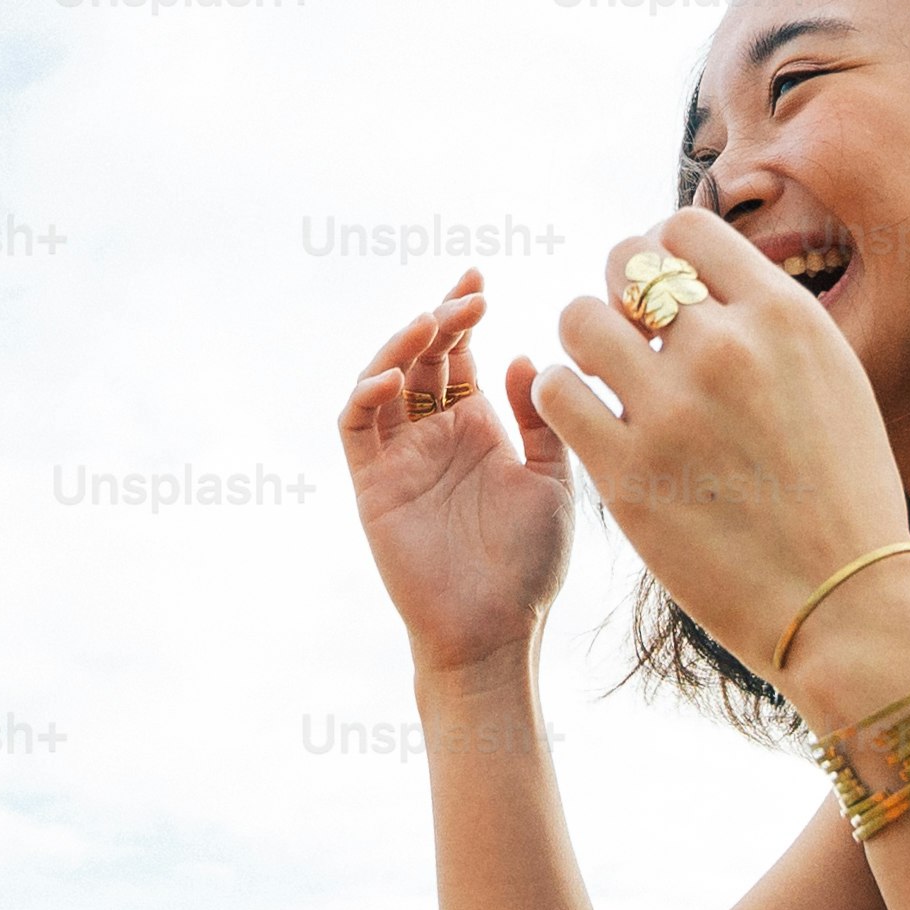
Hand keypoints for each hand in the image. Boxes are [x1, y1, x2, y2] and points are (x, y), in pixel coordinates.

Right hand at [338, 267, 576, 675]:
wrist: (497, 633)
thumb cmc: (530, 566)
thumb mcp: (554, 482)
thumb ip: (539, 420)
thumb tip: (521, 357)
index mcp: (474, 429)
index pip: (459, 355)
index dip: (462, 312)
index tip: (480, 277)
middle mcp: (432, 436)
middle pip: (422, 357)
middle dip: (440, 317)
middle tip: (469, 293)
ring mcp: (398, 459)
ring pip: (382, 380)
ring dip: (402, 344)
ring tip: (433, 322)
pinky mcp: (372, 486)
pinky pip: (355, 427)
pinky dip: (366, 393)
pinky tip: (396, 375)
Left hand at [538, 210, 909, 692]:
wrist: (845, 602)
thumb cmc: (844, 494)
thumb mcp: (834, 379)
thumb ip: (768, 323)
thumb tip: (704, 279)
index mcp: (784, 316)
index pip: (686, 226)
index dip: (664, 253)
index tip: (667, 293)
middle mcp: (725, 349)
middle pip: (625, 262)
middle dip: (620, 290)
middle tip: (632, 335)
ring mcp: (671, 409)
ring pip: (578, 318)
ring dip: (584, 339)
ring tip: (606, 375)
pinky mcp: (626, 473)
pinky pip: (555, 390)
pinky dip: (562, 393)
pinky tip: (589, 417)